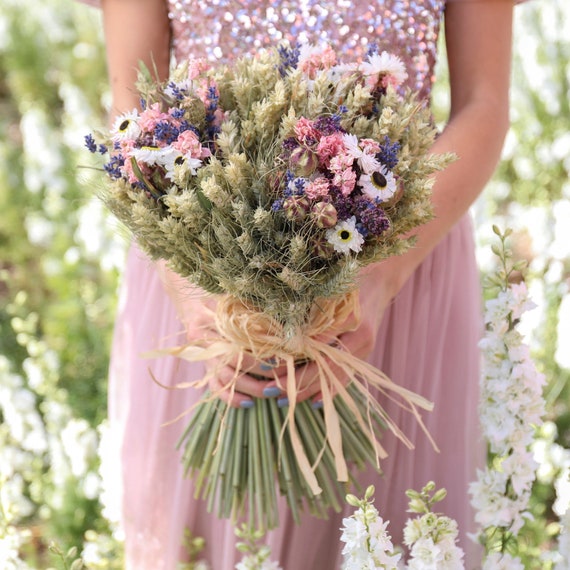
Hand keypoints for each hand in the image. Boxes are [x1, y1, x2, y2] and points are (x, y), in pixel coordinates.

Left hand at [210, 261, 400, 408]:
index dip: (293, 356)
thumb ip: (307, 304)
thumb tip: (274, 324)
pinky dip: (329, 391)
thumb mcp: (327, 285)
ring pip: (335, 375)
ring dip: (309, 390)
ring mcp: (364, 347)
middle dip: (297, 380)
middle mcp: (359, 334)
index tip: (269, 365)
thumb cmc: (346, 278)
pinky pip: (347, 378)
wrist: (380, 280)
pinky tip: (312, 402)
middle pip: (325, 364)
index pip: (317, 342)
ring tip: (283, 401)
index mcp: (348, 315)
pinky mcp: (365, 354)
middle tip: (271, 389)